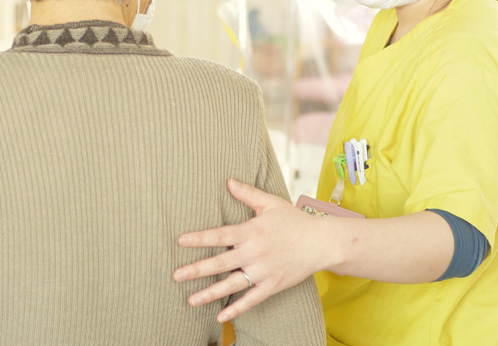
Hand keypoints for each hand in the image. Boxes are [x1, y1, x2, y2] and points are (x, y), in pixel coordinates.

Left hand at [172, 179, 324, 321]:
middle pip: (220, 263)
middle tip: (176, 275)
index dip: (200, 238)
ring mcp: (263, 271)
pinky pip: (251, 300)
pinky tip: (219, 317)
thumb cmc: (294, 220)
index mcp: (252, 231)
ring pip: (232, 284)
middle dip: (197, 269)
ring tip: (190, 300)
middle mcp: (255, 253)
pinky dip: (236, 309)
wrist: (321, 242)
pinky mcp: (272, 286)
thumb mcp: (271, 203)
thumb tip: (228, 181)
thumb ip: (248, 194)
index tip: (181, 241)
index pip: (221, 235)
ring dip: (210, 293)